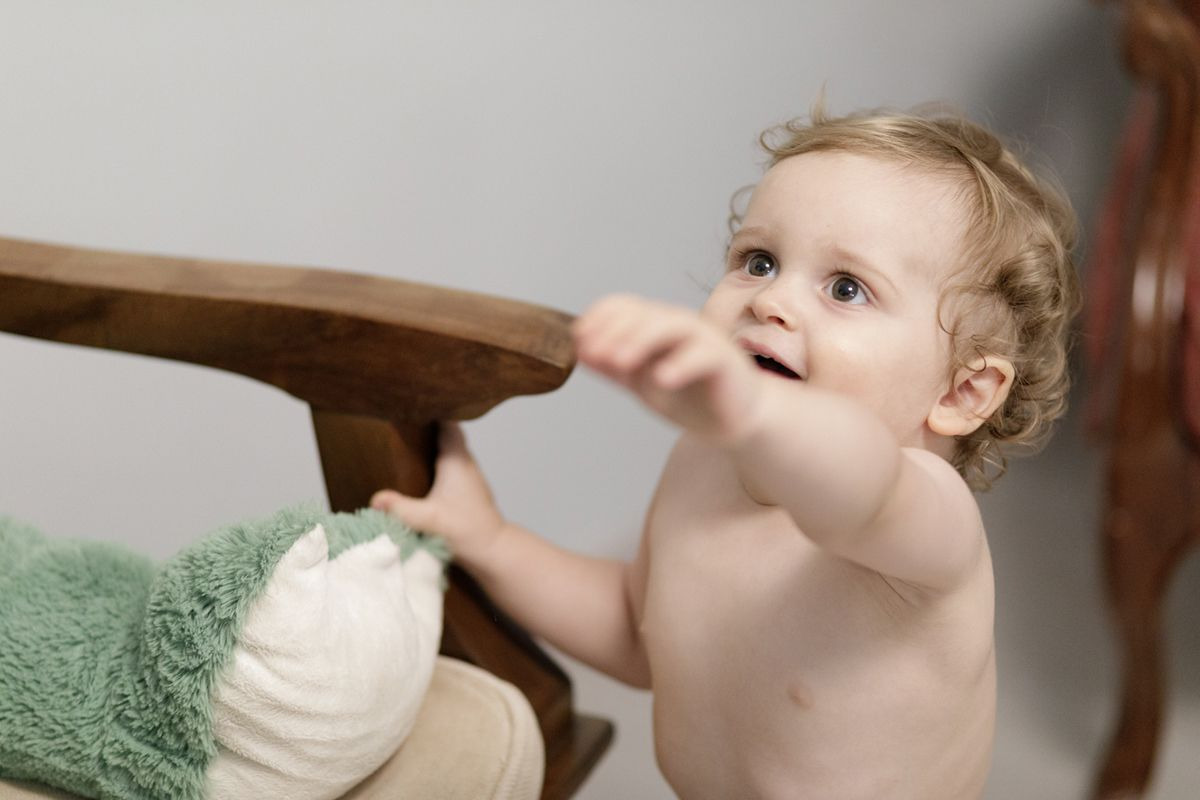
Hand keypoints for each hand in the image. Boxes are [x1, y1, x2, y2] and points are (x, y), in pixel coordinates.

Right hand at [370, 422, 504, 565]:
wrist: (491, 550)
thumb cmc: (466, 531)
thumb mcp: (429, 520)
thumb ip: (401, 509)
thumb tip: (375, 499)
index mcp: (456, 460)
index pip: (448, 422)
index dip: (432, 408)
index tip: (412, 400)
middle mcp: (465, 462)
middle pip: (447, 431)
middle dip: (427, 423)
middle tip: (401, 416)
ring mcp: (468, 474)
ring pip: (450, 447)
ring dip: (432, 441)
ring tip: (405, 436)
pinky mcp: (466, 488)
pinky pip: (450, 463)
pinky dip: (436, 458)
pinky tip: (419, 467)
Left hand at [573, 294, 764, 442]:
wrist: (731, 421)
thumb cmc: (687, 395)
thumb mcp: (640, 382)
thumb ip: (613, 366)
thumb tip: (580, 350)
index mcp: (654, 326)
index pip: (623, 306)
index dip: (598, 319)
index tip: (579, 341)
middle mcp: (677, 325)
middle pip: (643, 314)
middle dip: (613, 332)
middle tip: (593, 353)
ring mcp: (702, 339)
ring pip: (671, 325)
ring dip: (641, 340)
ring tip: (619, 361)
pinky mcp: (724, 359)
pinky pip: (703, 354)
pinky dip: (681, 364)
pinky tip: (662, 379)